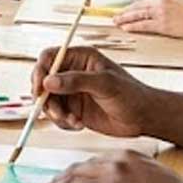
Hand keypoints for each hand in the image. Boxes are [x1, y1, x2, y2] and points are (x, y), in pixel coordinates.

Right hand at [31, 46, 157, 137]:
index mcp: (80, 58)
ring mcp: (72, 92)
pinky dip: (63, 122)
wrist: (143, 118)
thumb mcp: (105, 84)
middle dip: (45, 98)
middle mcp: (72, 73)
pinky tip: (79, 125)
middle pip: (43, 80)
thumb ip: (76, 81)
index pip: (49, 57)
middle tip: (55, 111)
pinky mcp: (74, 109)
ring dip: (56, 113)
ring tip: (73, 120)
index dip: (40, 71)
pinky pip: (57, 116)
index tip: (39, 89)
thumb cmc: (131, 94)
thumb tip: (48, 81)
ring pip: (48, 101)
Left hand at [117, 0, 182, 41]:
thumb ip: (168, 5)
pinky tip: (126, 28)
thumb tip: (159, 11)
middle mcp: (161, 2)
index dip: (132, 6)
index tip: (125, 10)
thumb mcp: (181, 4)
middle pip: (137, 7)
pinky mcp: (163, 24)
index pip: (144, 1)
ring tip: (116, 22)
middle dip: (125, 12)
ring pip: (137, 15)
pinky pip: (143, 25)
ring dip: (125, 18)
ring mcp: (161, 13)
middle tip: (115, 15)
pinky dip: (133, 26)